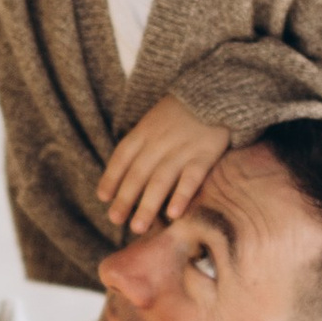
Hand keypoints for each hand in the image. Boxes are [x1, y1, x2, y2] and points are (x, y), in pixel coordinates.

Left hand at [101, 96, 233, 235]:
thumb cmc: (182, 114)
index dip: (111, 177)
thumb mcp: (155, 121)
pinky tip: (173, 214)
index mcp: (145, 132)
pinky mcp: (205, 155)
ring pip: (160, 180)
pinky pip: (191, 178)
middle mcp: (159, 142)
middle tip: (115, 220)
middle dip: (125, 198)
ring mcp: (182, 149)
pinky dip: (181, 195)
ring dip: (147, 205)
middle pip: (138, 173)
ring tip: (137, 228)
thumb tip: (124, 177)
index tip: (103, 197)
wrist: (218, 92)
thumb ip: (142, 144)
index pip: (122, 156)